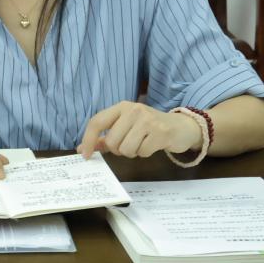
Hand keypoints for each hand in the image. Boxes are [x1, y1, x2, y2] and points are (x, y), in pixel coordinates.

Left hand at [77, 101, 202, 158]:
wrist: (181, 126)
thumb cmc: (150, 127)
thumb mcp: (126, 126)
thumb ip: (105, 137)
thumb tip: (82, 148)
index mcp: (122, 107)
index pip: (97, 121)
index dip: (88, 139)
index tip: (85, 155)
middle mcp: (133, 110)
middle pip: (111, 141)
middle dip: (118, 150)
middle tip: (130, 144)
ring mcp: (147, 120)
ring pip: (126, 149)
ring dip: (132, 152)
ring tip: (142, 143)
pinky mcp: (160, 132)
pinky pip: (142, 152)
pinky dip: (145, 153)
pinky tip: (152, 145)